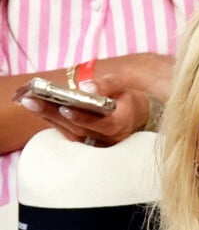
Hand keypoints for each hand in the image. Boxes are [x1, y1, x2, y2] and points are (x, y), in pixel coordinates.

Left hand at [19, 77, 150, 145]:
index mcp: (122, 123)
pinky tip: (39, 110)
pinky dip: (53, 122)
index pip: (103, 124)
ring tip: (29, 102)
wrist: (137, 117)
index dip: (83, 117)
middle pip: (80, 129)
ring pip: (71, 133)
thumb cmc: (128, 99)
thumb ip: (107, 85)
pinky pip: (69, 135)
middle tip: (31, 100)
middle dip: (54, 113)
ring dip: (49, 118)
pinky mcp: (89, 144)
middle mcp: (110, 138)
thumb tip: (86, 86)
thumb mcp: (123, 86)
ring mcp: (99, 144)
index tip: (64, 107)